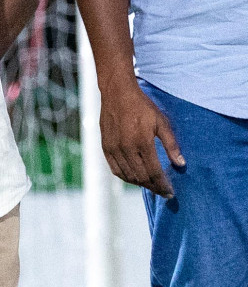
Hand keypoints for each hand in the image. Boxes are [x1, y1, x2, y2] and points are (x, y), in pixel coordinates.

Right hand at [99, 79, 184, 196]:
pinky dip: (125, 177)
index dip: (163, 185)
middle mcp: (126, 148)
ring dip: (140, 184)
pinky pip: (115, 169)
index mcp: (142, 142)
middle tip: (163, 192)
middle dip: (154, 187)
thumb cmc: (142, 106)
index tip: (171, 193)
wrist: (117, 93)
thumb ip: (171, 145)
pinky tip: (134, 178)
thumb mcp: (161, 122)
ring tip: (151, 186)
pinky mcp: (105, 146)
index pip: (154, 172)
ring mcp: (114, 148)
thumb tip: (181, 164)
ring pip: (128, 176)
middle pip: (141, 177)